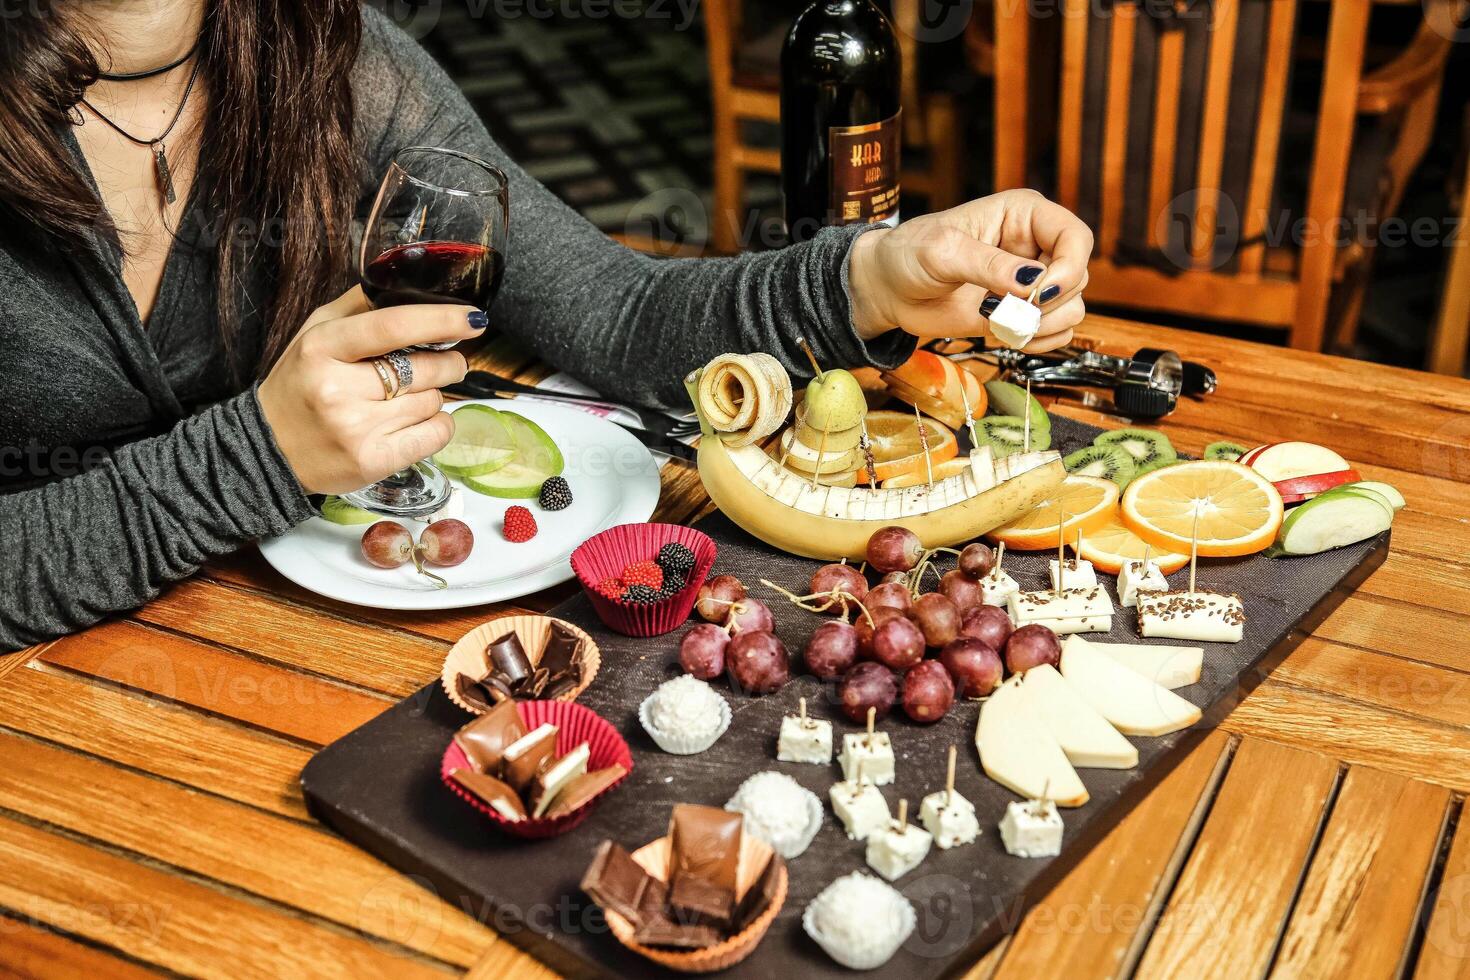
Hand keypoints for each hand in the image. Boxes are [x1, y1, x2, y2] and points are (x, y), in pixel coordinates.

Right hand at [258, 286, 480, 493]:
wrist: (269, 449)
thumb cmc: (300, 384)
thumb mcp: (315, 333)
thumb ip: (358, 306)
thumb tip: (408, 283)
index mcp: (322, 347)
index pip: (394, 326)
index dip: (442, 320)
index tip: (473, 318)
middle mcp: (337, 389)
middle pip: (425, 368)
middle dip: (447, 362)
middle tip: (446, 362)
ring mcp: (355, 429)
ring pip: (432, 401)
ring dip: (434, 395)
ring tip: (410, 396)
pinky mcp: (372, 462)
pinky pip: (435, 435)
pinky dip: (438, 425)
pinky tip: (419, 420)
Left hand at [847, 189, 1093, 351]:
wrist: (888, 290)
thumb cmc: (908, 255)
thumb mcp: (942, 251)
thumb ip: (988, 265)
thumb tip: (1032, 281)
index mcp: (1023, 215)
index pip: (1075, 237)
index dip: (1069, 268)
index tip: (1037, 293)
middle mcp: (1035, 246)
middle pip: (1078, 277)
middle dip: (1047, 302)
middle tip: (1003, 309)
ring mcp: (1030, 282)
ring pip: (1072, 308)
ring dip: (1041, 325)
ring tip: (997, 322)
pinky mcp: (1020, 313)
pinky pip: (1055, 333)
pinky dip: (1037, 342)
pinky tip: (1004, 336)